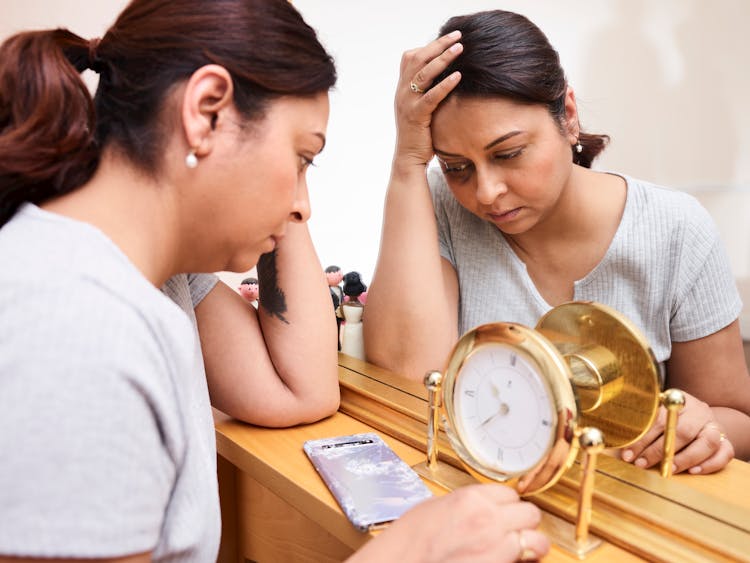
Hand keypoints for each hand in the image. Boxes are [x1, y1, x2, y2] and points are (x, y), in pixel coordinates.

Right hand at [350, 484, 549, 561]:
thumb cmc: (409, 541)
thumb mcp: (436, 508)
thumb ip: (464, 505)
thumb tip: (477, 507)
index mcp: (471, 498)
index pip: (509, 493)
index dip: (506, 504)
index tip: (504, 510)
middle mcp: (489, 519)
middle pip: (530, 512)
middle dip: (523, 521)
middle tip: (514, 528)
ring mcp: (498, 545)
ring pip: (538, 539)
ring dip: (531, 543)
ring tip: (521, 548)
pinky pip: (526, 562)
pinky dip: (523, 562)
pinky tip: (510, 561)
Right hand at [393, 30, 462, 169]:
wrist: (409, 158)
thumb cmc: (420, 134)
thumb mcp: (421, 107)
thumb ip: (427, 91)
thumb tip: (448, 76)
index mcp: (402, 88)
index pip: (410, 57)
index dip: (428, 46)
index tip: (447, 39)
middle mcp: (402, 92)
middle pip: (417, 59)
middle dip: (438, 45)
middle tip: (458, 36)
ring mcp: (407, 104)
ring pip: (423, 74)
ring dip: (443, 58)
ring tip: (460, 49)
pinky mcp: (416, 116)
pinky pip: (431, 96)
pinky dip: (445, 84)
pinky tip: (458, 76)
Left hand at [620, 392, 733, 473]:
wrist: (697, 415)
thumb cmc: (668, 415)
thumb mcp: (654, 411)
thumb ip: (640, 422)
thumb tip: (620, 442)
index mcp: (678, 400)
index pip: (660, 419)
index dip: (643, 439)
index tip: (628, 454)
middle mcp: (699, 411)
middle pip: (683, 431)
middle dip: (659, 451)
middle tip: (642, 464)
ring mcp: (714, 426)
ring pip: (706, 443)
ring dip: (685, 459)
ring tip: (668, 470)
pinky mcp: (725, 441)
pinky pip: (724, 454)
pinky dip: (709, 464)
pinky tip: (693, 471)